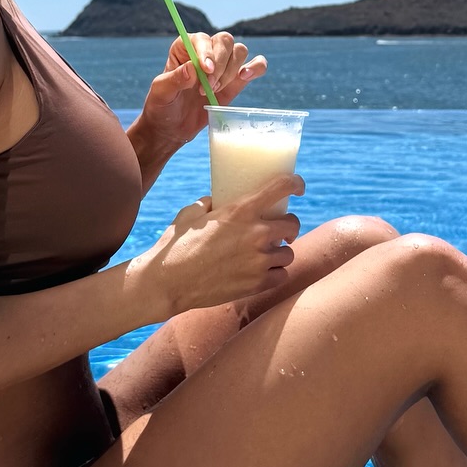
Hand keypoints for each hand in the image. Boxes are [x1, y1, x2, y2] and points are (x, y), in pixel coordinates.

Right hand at [131, 172, 304, 317]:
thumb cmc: (176, 245)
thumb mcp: (191, 214)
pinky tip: (263, 272)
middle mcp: (256, 234)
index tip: (298, 187)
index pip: (282, 187)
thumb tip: (217, 200)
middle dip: (289, 225)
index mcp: (241, 210)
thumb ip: (209, 203)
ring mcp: (259, 261)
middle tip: (280, 229)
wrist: (168, 282)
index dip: (296, 183)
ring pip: (289, 253)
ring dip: (280, 251)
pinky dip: (275, 273)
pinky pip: (281, 275)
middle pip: (293, 224)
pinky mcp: (257, 284)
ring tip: (267, 254)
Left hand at [137, 31, 267, 151]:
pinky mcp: (236, 81)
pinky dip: (257, 67)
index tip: (206, 70)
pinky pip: (255, 65)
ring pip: (239, 52)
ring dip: (232, 71)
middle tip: (208, 87)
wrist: (172, 127)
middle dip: (221, 64)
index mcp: (184, 48)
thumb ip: (174, 79)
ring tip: (215, 90)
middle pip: (225, 42)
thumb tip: (192, 69)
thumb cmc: (162, 106)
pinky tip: (246, 76)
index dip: (207, 52)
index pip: (202, 39)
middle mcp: (206, 51)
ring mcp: (223, 65)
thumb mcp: (161, 93)